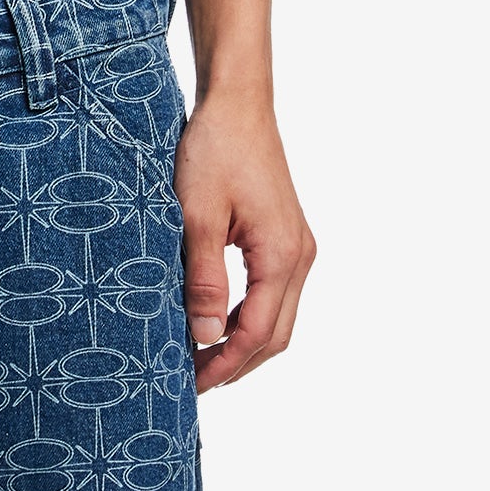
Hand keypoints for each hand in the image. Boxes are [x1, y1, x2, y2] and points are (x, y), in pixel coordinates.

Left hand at [173, 86, 315, 392]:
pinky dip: (246, 321)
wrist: (237, 104)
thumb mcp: (196, 217)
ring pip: (278, 320)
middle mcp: (300, 256)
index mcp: (281, 255)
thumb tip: (205, 337)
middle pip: (276, 337)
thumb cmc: (214, 151)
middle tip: (190, 384)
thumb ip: (203, 280)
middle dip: (235, 366)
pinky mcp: (286, 240)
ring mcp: (298, 248)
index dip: (223, 366)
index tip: (189, 386)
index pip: (257, 333)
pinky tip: (214, 327)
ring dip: (242, 346)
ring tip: (198, 361)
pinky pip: (273, 297)